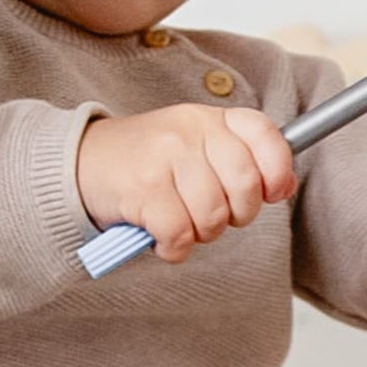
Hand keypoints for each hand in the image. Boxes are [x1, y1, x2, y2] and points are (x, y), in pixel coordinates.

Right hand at [77, 97, 297, 258]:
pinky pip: (180, 235)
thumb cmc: (149, 163)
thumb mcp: (197, 148)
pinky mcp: (142, 188)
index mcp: (211, 118)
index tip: (272, 192)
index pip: (266, 136)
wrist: (81, 164)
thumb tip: (286, 186)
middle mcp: (190, 131)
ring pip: (213, 217)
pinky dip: (173, 247)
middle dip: (236, 215)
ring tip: (178, 220)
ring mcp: (165, 157)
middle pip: (245, 188)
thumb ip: (243, 162)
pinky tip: (160, 235)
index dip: (277, 170)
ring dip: (200, 233)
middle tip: (212, 214)